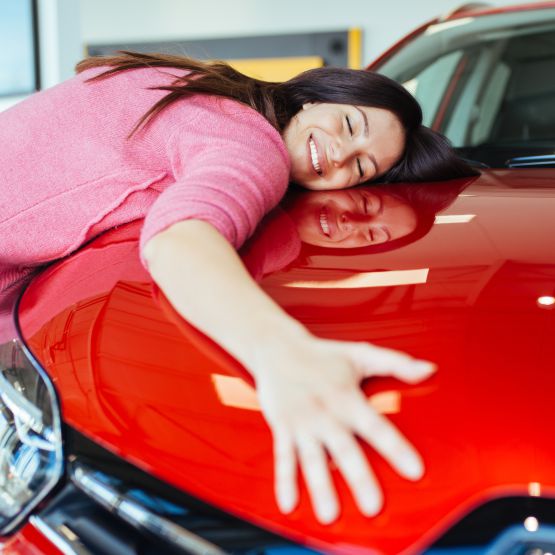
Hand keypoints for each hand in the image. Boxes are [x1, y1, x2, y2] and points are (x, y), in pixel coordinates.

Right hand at [253, 336, 435, 523]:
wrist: (277, 348)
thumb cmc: (323, 354)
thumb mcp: (360, 354)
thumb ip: (395, 363)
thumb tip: (429, 369)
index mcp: (346, 397)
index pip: (375, 425)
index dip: (395, 448)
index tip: (415, 471)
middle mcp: (325, 412)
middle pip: (344, 449)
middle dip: (359, 478)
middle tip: (373, 506)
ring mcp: (302, 422)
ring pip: (312, 458)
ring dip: (321, 487)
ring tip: (329, 514)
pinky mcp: (283, 428)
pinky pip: (283, 457)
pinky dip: (285, 480)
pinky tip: (289, 504)